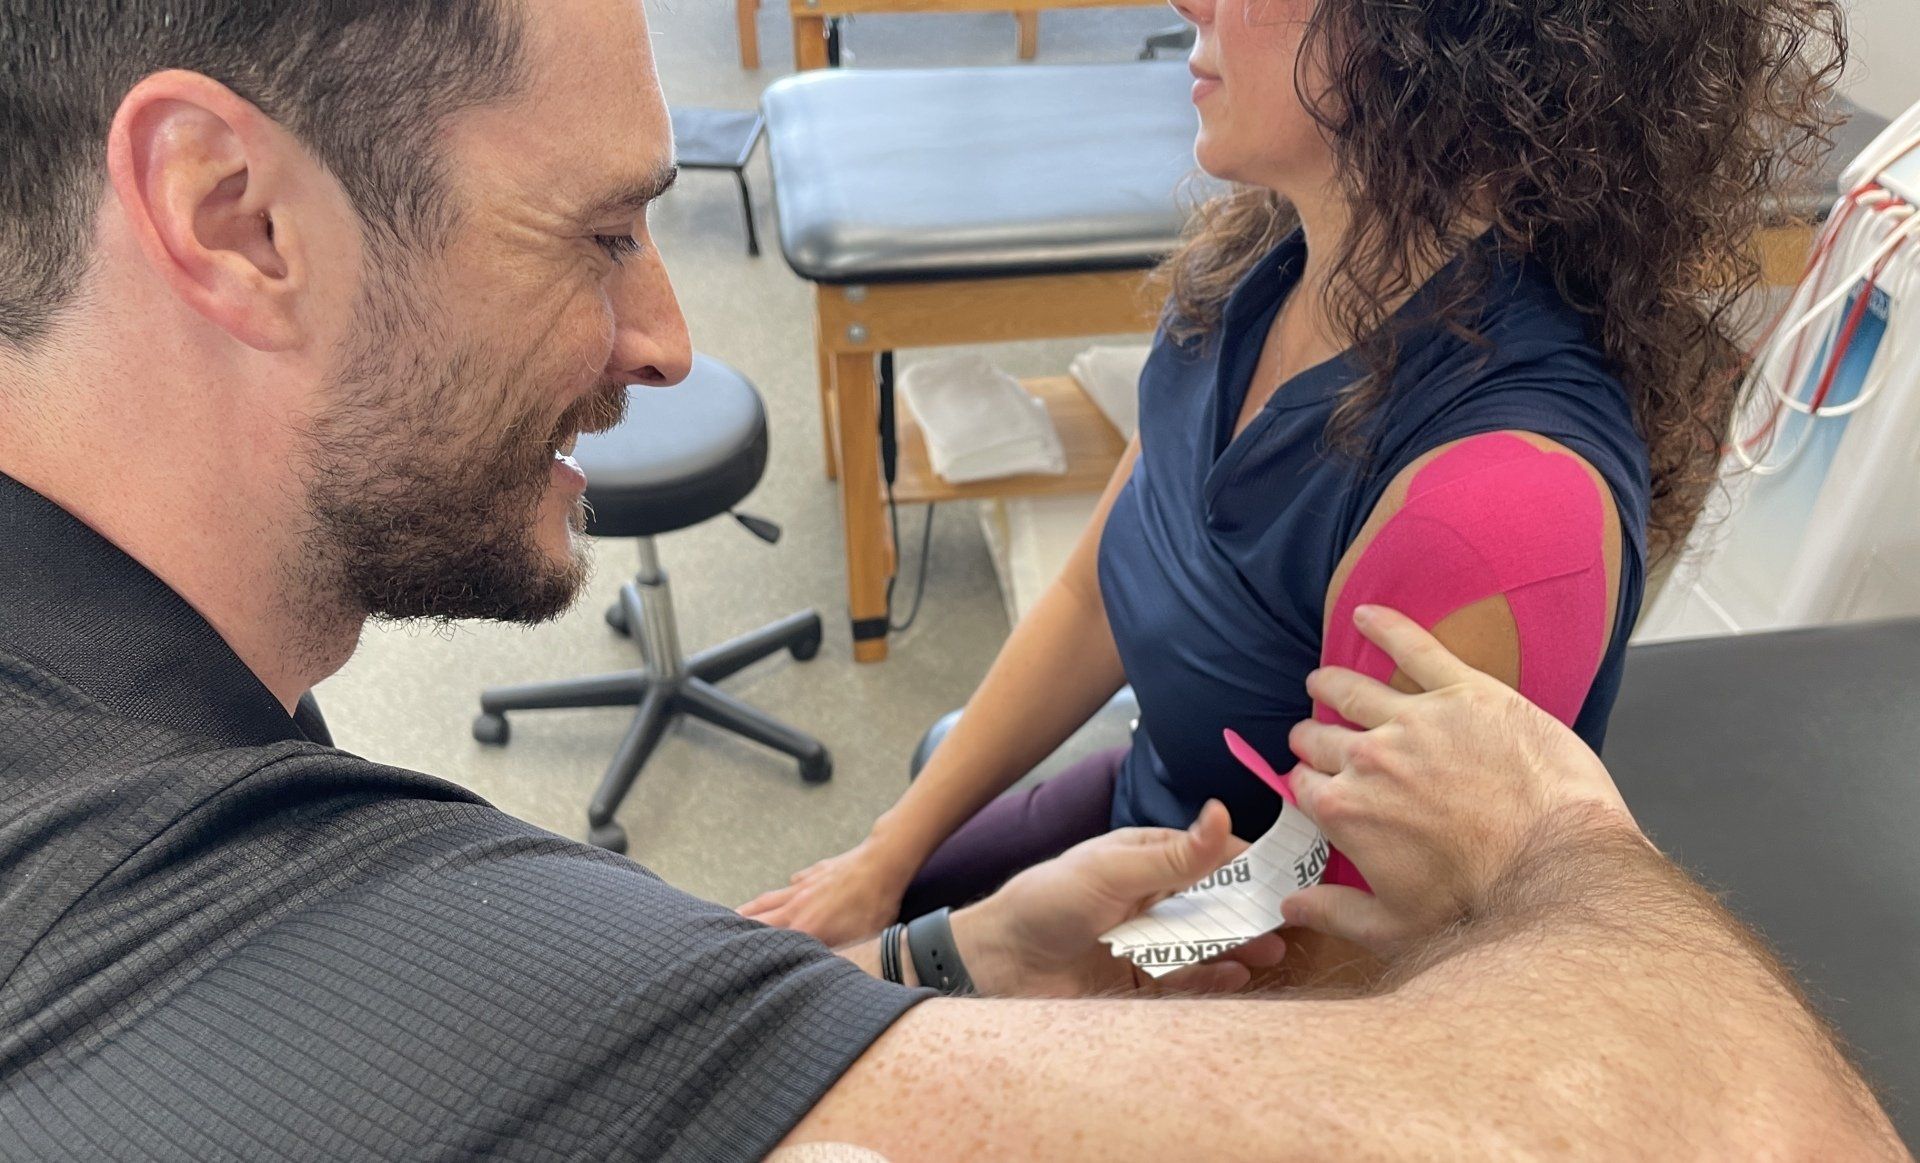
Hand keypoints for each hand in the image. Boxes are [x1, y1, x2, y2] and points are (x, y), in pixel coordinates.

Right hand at [741, 838, 915, 946]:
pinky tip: (786, 892)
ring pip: (769, 899)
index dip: (749, 949)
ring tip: (735, 915)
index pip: (767, 940)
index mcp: (805, 925)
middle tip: (718, 937)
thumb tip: (815, 961)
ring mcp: (804, 886)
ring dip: (751, 909)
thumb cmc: (874, 903)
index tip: (733, 957)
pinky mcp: (814, 873)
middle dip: (737, 929)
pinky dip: (784, 891)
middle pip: (759, 918)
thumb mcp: (856, 938)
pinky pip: (792, 884)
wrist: (882, 862)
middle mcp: (797, 905)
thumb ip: (831, 948)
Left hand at [953, 801, 1286, 997]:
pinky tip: (1236, 978)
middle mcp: (1147, 896)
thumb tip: (1222, 813)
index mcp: (1142, 857)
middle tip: (1285, 919)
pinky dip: (1210, 978)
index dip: (1244, 862)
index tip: (1283, 872)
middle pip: (1209, 901)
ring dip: (1236, 945)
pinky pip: (1182, 979)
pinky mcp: (1135, 979)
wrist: (998, 963)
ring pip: (1201, 941)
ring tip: (1271, 951)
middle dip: (1246, 909)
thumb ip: (1174, 855)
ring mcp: (1143, 938)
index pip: (1205, 854)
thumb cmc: (1047, 901)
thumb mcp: (1113, 871)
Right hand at [1280, 605, 1640, 958]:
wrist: (1556, 870)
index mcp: (1345, 811)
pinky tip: (1366, 614)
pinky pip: (1414, 645)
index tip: (1315, 784)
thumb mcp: (1395, 927)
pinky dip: (1385, 625)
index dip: (1306, 783)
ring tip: (1324, 681)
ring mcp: (1415, 719)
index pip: (1302, 783)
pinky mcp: (1464, 691)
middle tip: (1318, 735)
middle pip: (1320, 735)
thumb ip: (1334, 913)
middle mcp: (1367, 758)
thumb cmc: (1479, 904)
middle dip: (1313, 736)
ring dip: (1330, 684)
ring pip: (1350, 688)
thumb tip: (1290, 908)